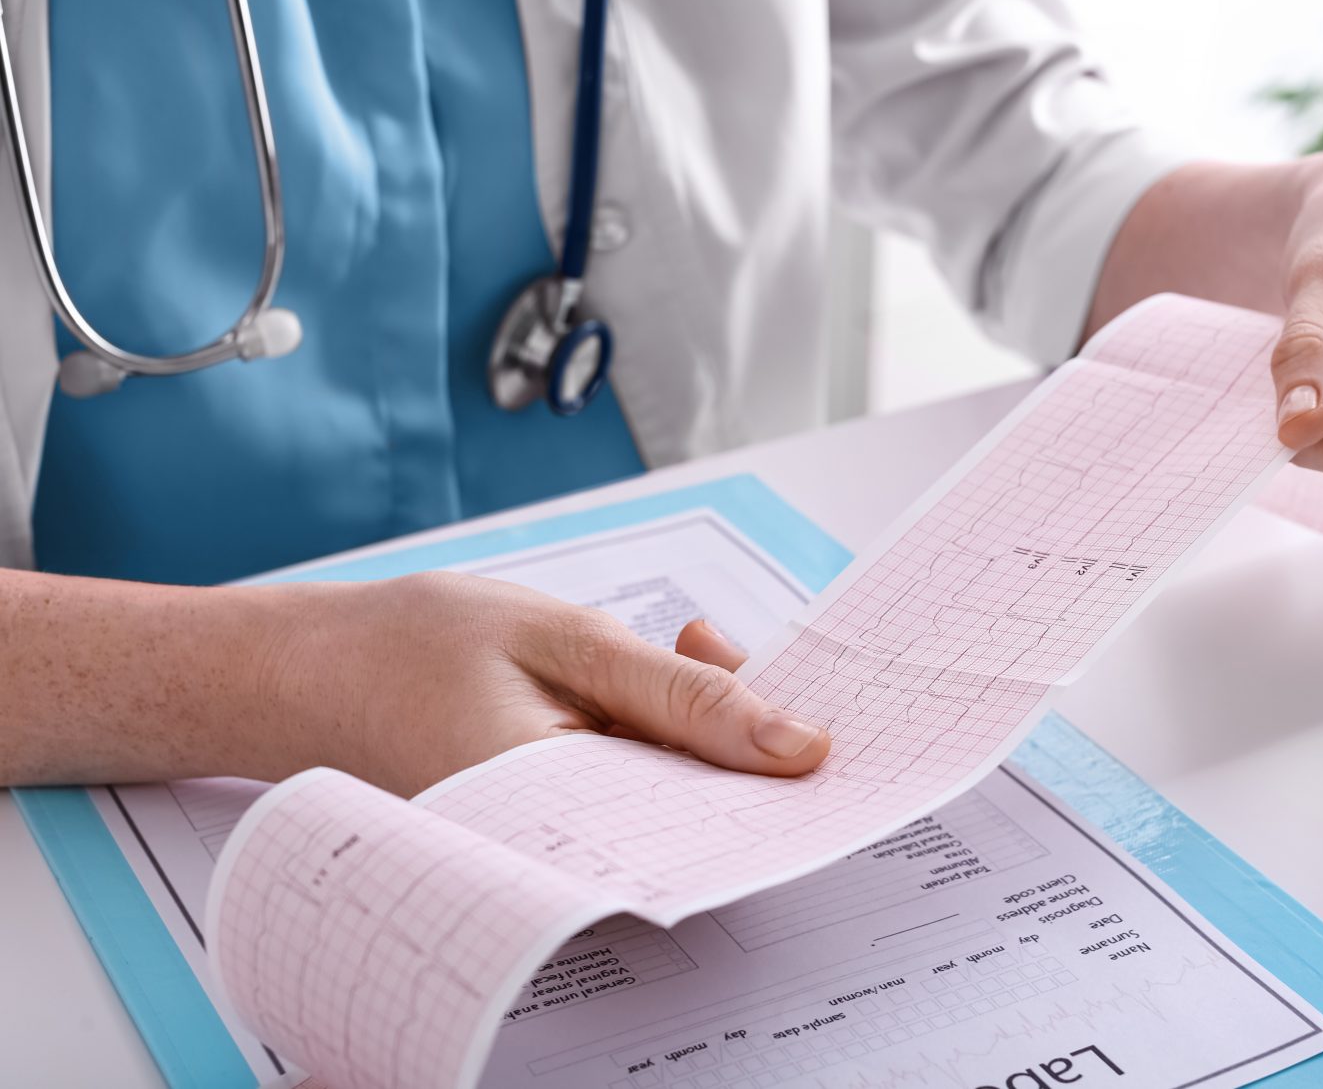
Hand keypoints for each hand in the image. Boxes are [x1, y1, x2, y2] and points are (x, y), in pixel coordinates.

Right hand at [260, 572, 829, 795]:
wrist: (305, 671)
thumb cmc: (414, 646)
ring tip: (699, 668)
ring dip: (702, 743)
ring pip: (673, 809)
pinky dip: (661, 748)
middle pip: (706, 825)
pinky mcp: (551, 831)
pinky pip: (634, 800)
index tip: (839, 742)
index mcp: (566, 816)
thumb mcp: (568, 641)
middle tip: (762, 679)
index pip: (717, 830)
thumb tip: (796, 746)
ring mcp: (554, 852)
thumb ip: (684, 696)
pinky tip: (658, 690)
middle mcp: (562, 860)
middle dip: (746, 754)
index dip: (782, 784)